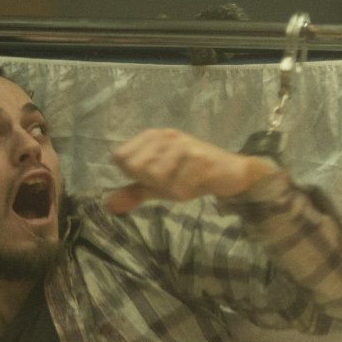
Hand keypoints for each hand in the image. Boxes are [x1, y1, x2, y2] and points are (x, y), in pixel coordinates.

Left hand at [104, 129, 274, 213]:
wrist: (233, 172)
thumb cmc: (193, 176)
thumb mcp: (159, 184)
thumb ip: (134, 191)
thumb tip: (108, 206)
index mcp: (152, 137)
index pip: (120, 158)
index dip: (133, 175)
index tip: (154, 177)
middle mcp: (166, 136)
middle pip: (137, 169)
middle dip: (153, 184)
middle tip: (173, 181)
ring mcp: (183, 145)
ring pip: (156, 178)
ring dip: (171, 189)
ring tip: (186, 182)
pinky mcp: (199, 159)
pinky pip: (178, 187)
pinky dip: (185, 193)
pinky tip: (197, 186)